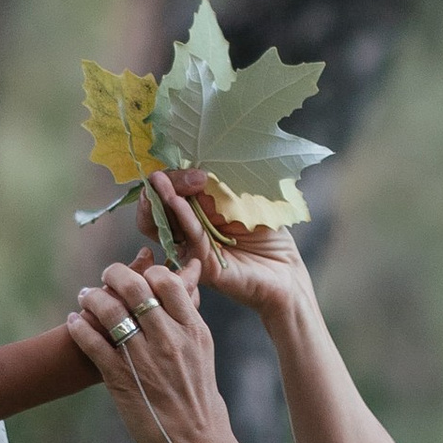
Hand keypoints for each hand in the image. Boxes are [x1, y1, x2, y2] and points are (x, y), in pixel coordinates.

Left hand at [66, 256, 243, 442]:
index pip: (167, 281)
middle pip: (135, 287)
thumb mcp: (204, 354)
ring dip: (92, 297)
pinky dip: (78, 327)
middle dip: (114, 274)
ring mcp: (144, 359)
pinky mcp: (121, 380)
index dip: (147, 272)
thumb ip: (189, 322)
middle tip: (106, 277)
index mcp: (193, 330)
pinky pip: (93, 343)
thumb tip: (186, 290)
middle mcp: (169, 339)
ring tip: (85, 297)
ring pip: (110, 310)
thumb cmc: (202, 403)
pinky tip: (73, 322)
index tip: (138, 276)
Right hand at [141, 170, 304, 315]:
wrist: (285, 270)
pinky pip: (188, 240)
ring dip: (160, 202)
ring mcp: (191, 250)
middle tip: (165, 177)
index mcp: (195, 212)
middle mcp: (187, 232)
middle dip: (159, 188)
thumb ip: (218, 187)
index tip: (196, 172)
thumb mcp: (243, 198)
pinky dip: (182, 218)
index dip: (174, 178)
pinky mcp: (202, 267)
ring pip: (162, 226)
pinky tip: (177, 202)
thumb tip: (195, 175)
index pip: (172, 190)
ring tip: (161, 184)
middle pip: (156, 208)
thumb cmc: (267, 231)